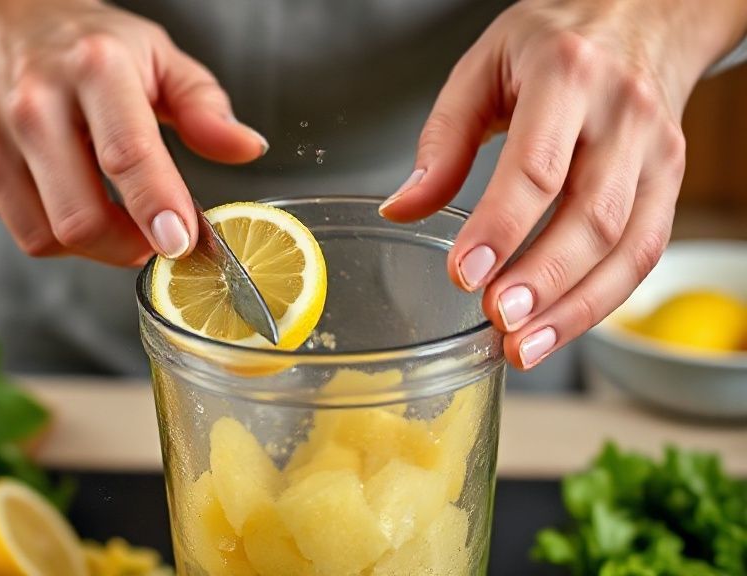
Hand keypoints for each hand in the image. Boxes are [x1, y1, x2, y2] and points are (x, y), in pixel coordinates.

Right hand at [0, 0, 267, 264]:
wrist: (1, 24)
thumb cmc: (91, 48)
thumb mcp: (159, 57)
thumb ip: (206, 107)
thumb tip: (246, 149)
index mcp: (94, 68)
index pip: (126, 153)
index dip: (157, 207)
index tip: (182, 243)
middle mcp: (34, 103)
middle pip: (79, 217)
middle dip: (128, 246)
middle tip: (158, 238)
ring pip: (46, 237)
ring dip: (95, 248)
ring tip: (119, 219)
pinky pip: (23, 233)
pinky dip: (58, 235)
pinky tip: (74, 200)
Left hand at [380, 0, 746, 368]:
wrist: (643, 16)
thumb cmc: (555, 42)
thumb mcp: (483, 67)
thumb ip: (443, 140)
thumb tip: (402, 206)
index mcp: (568, 77)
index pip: (537, 166)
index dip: (500, 227)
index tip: (463, 273)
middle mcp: (623, 115)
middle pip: (591, 215)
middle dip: (542, 280)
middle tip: (498, 321)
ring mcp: (657, 152)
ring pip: (628, 245)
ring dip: (576, 308)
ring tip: (523, 347)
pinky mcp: (671, 182)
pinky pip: (644, 252)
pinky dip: (602, 300)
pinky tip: (558, 327)